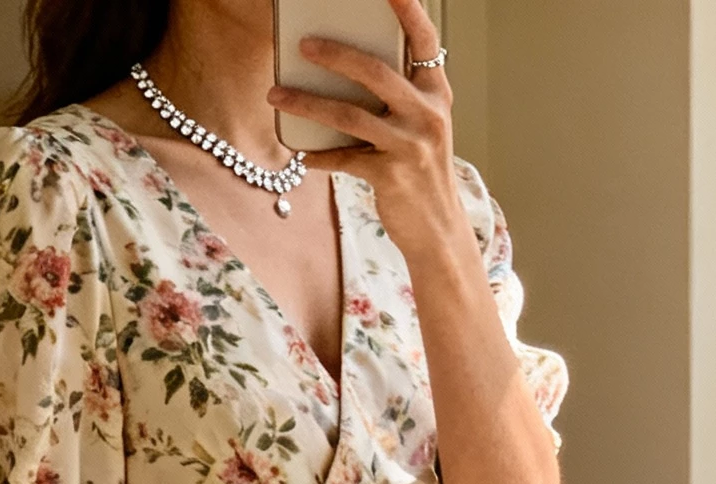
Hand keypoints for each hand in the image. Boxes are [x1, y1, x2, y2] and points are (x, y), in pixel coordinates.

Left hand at [269, 0, 464, 264]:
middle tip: (302, 43)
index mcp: (436, 93)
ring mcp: (410, 145)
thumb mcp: (421, 126)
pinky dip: (320, 155)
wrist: (438, 230)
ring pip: (349, 114)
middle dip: (335, 53)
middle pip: (375, 71)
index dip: (408, 8)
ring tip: (277, 94)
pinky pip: (345, 158)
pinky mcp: (391, 176)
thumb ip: (398, 95)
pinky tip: (302, 154)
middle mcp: (427, 114)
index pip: (424, 39)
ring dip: (307, 103)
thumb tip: (344, 66)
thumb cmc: (422, 171)